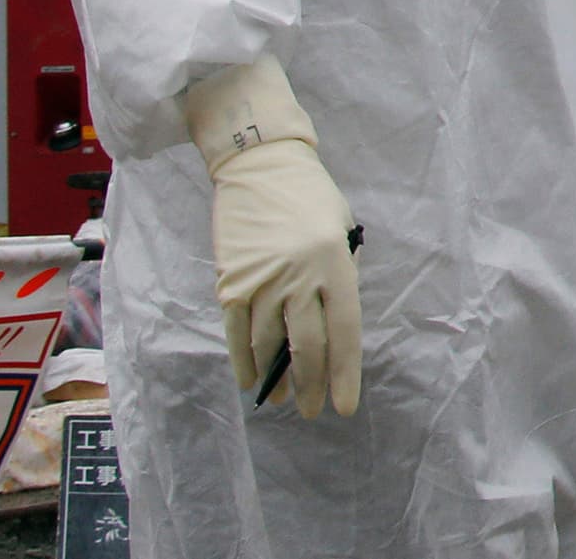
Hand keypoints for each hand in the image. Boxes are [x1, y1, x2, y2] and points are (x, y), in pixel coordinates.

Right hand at [184, 58, 361, 415]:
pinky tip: (251, 379)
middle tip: (310, 410)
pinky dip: (243, 361)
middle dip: (311, 386)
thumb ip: (340, 279)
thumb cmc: (311, 198)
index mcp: (336, 264)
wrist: (260, 165)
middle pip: (307, 347)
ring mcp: (262, 280)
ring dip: (275, 379)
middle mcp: (300, 276)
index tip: (344, 406)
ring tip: (280, 399)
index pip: (345, 333)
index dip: (344, 375)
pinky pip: (236, 333)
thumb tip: (332, 331)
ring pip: (268, 345)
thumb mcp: (342, 233)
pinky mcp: (230, 281)